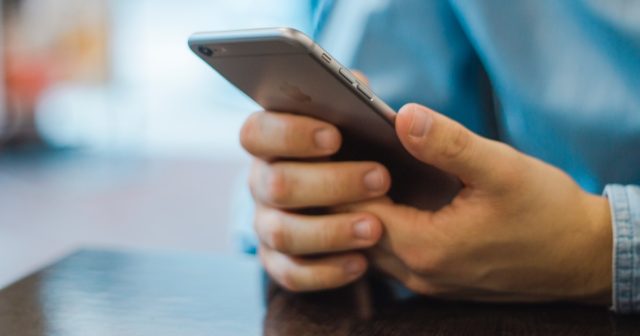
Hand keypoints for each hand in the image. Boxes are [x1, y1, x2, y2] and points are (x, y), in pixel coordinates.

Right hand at [241, 108, 389, 290]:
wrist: (368, 197)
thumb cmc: (359, 147)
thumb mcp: (358, 117)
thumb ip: (354, 96)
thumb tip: (358, 87)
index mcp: (271, 141)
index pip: (256, 133)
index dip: (290, 134)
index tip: (334, 136)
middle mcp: (261, 182)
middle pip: (275, 184)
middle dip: (330, 183)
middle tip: (380, 178)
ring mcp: (267, 223)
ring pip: (282, 232)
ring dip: (330, 231)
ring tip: (375, 228)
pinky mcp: (280, 261)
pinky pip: (292, 273)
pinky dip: (326, 271)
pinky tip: (361, 263)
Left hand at [343, 103, 612, 303]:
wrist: (583, 258)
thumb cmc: (547, 213)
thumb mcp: (501, 169)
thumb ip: (448, 143)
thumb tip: (403, 115)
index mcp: (424, 246)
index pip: (354, 209)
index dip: (341, 174)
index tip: (336, 143)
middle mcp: (416, 272)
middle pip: (355, 230)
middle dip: (343, 192)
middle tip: (340, 152)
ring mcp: (426, 282)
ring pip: (370, 245)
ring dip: (361, 211)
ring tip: (360, 170)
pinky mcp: (437, 281)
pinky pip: (392, 254)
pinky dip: (383, 225)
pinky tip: (391, 197)